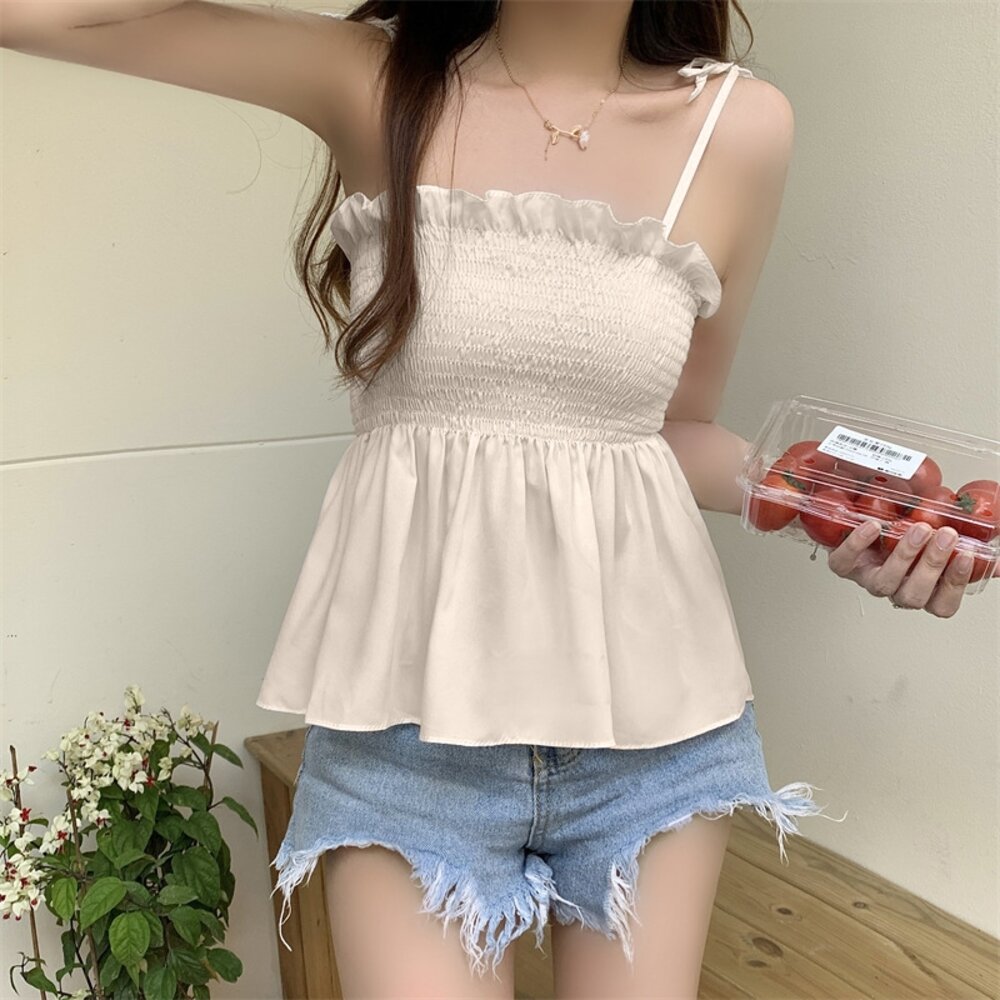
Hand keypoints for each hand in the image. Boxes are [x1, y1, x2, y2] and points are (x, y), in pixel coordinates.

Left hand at [827, 520, 994, 616]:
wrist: (863, 521)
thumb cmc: (905, 534)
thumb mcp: (941, 540)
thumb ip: (967, 549)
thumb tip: (997, 557)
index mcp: (923, 590)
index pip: (942, 604)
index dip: (955, 584)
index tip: (966, 555)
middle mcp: (896, 589)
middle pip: (914, 595)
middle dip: (932, 565)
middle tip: (945, 536)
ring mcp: (869, 579)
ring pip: (884, 584)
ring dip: (904, 555)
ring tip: (919, 529)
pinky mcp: (844, 565)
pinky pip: (845, 562)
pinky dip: (857, 544)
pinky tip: (872, 527)